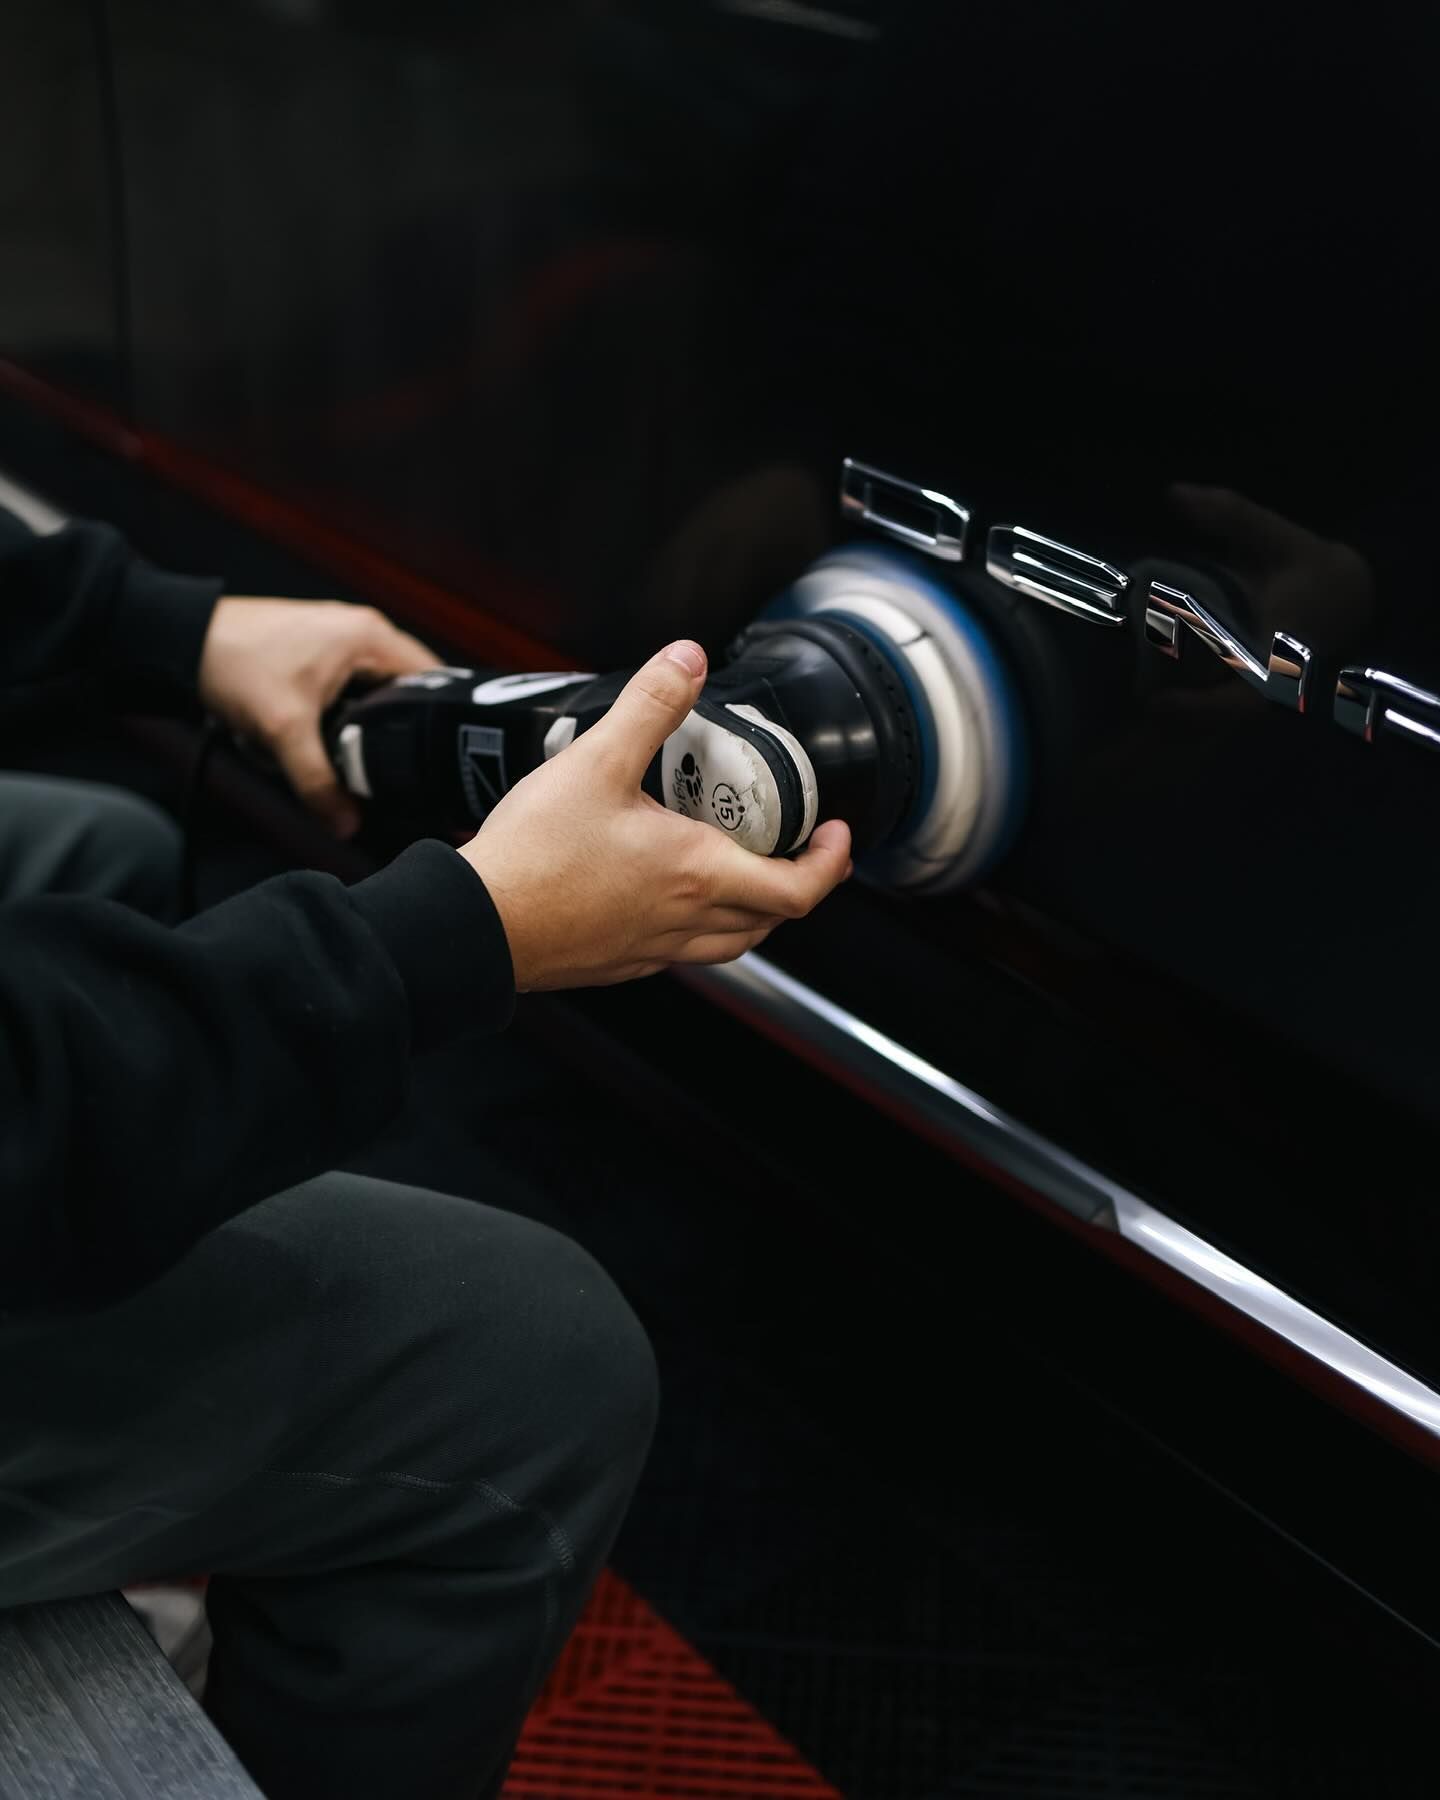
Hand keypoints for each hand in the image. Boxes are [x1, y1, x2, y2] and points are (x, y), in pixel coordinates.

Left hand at [199, 596, 439, 834]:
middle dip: (386, 732)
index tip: (433, 761)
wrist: (179, 637)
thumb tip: (347, 826)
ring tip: (329, 743)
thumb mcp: (283, 731)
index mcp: (372, 636)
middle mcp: (363, 631)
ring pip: (370, 697)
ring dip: (354, 726)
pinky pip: (344, 692)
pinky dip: (331, 715)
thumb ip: (319, 783)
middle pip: (404, 695)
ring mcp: (339, 638)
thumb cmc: (234, 664)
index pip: (435, 683)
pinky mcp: (317, 650)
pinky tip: (310, 732)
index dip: (435, 725)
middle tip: (375, 763)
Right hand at [460, 640, 852, 989]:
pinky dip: (699, 927)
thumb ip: (650, 706)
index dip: (830, 864)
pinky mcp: (619, 962)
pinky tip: (670, 897)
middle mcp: (684, 920)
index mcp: (697, 874)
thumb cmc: (533, 857)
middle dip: (797, 885)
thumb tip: (687, 661)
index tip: (837, 836)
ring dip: (752, 913)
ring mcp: (652, 948)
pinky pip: (681, 952)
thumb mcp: (597, 761)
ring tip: (745, 874)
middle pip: (771, 920)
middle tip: (800, 850)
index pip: (798, 889)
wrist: (476, 924)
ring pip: (730, 944)